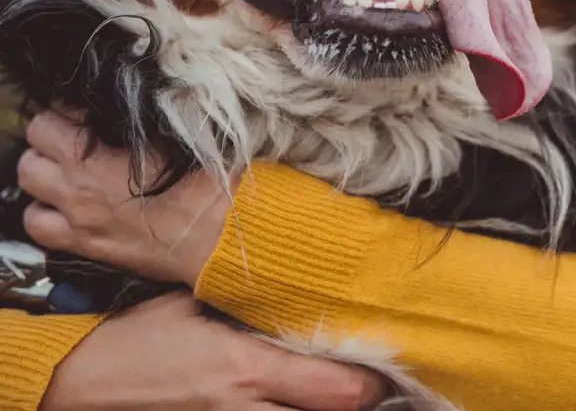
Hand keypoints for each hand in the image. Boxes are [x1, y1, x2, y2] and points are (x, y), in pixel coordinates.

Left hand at [18, 109, 229, 285]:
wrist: (219, 232)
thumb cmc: (204, 179)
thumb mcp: (176, 132)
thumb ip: (137, 117)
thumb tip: (120, 103)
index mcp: (92, 156)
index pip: (49, 119)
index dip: (68, 110)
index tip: (89, 111)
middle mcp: (75, 187)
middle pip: (31, 152)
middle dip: (50, 139)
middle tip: (76, 136)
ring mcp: (76, 219)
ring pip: (29, 188)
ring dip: (44, 175)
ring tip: (70, 168)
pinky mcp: (85, 245)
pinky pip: (38, 227)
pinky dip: (46, 212)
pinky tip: (70, 203)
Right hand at [40, 292, 385, 410]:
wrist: (81, 387)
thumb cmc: (138, 338)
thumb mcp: (194, 305)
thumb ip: (245, 305)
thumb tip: (288, 287)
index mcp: (246, 367)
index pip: (334, 389)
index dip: (369, 383)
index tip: (383, 364)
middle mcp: (245, 409)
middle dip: (358, 403)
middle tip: (374, 382)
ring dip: (324, 410)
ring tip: (343, 392)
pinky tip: (299, 403)